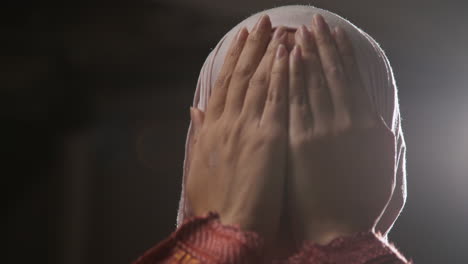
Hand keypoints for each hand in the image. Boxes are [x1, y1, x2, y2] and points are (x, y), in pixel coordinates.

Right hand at [186, 15, 289, 243]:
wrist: (226, 229)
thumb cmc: (214, 204)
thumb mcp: (199, 166)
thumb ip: (200, 134)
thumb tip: (195, 110)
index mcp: (212, 130)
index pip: (224, 85)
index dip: (233, 59)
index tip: (242, 38)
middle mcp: (227, 123)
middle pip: (240, 76)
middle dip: (252, 47)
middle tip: (263, 22)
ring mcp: (247, 129)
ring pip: (257, 81)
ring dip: (268, 53)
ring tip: (279, 29)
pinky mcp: (267, 139)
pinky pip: (275, 99)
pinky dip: (281, 74)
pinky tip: (288, 55)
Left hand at [287, 15, 395, 244]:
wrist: (338, 227)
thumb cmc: (363, 197)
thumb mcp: (382, 159)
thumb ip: (377, 127)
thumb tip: (367, 104)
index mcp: (366, 123)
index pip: (351, 76)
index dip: (341, 51)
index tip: (334, 30)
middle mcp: (344, 121)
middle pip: (329, 73)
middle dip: (321, 44)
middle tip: (313, 21)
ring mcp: (319, 130)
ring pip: (310, 83)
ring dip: (303, 54)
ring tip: (296, 33)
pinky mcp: (296, 142)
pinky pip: (291, 103)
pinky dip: (289, 79)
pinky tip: (284, 61)